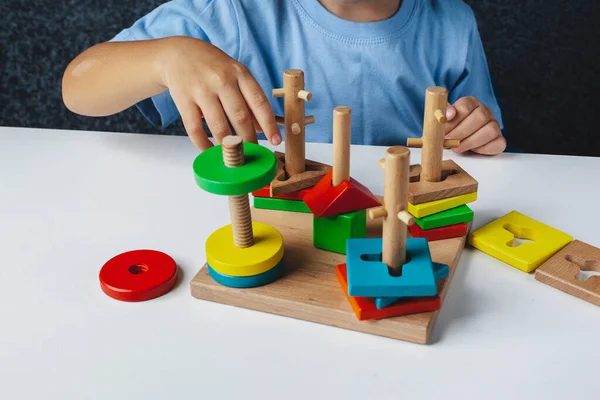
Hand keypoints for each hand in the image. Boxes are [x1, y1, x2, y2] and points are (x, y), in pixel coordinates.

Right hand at [159, 37, 280, 149]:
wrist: (178, 53)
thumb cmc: (213, 67)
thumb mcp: (236, 75)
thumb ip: (249, 100)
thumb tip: (262, 129)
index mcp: (240, 73)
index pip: (259, 102)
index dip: (269, 124)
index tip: (275, 141)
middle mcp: (222, 80)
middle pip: (240, 116)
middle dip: (249, 139)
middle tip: (254, 154)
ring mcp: (201, 90)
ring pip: (218, 126)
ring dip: (228, 145)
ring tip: (234, 156)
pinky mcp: (183, 100)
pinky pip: (194, 129)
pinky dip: (203, 144)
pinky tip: (210, 151)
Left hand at [444, 97, 505, 154]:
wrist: (459, 142)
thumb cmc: (450, 130)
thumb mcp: (443, 121)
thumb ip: (442, 116)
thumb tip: (446, 115)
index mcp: (471, 103)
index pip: (466, 106)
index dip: (454, 119)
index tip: (443, 130)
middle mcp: (485, 111)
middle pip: (480, 116)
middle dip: (461, 132)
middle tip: (449, 141)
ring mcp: (494, 125)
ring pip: (491, 130)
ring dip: (471, 142)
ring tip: (457, 148)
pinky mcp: (499, 140)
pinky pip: (498, 143)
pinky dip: (483, 149)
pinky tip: (471, 150)